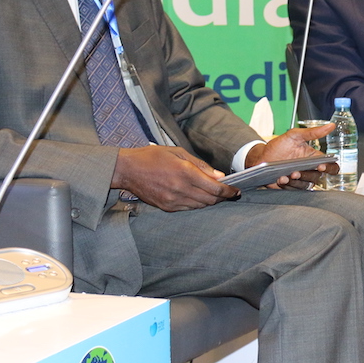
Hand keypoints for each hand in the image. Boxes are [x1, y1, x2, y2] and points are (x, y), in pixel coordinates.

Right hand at [112, 146, 238, 210]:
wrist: (127, 170)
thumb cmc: (153, 157)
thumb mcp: (178, 153)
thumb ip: (201, 165)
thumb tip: (220, 176)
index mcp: (185, 173)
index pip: (215, 188)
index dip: (229, 191)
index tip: (236, 191)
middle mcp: (180, 189)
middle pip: (210, 200)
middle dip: (222, 197)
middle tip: (229, 193)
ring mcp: (173, 200)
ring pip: (200, 206)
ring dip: (210, 201)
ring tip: (215, 195)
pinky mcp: (166, 207)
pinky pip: (188, 209)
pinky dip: (197, 204)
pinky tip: (198, 197)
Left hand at [246, 123, 339, 188]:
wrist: (262, 157)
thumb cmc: (279, 146)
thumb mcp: (295, 135)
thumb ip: (313, 132)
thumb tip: (331, 125)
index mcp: (314, 158)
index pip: (330, 165)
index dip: (330, 168)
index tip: (321, 166)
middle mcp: (310, 169)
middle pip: (317, 177)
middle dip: (307, 175)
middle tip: (297, 171)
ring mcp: (301, 179)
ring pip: (306, 184)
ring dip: (297, 181)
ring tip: (288, 175)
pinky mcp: (292, 186)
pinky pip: (294, 189)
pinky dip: (288, 185)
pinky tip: (281, 179)